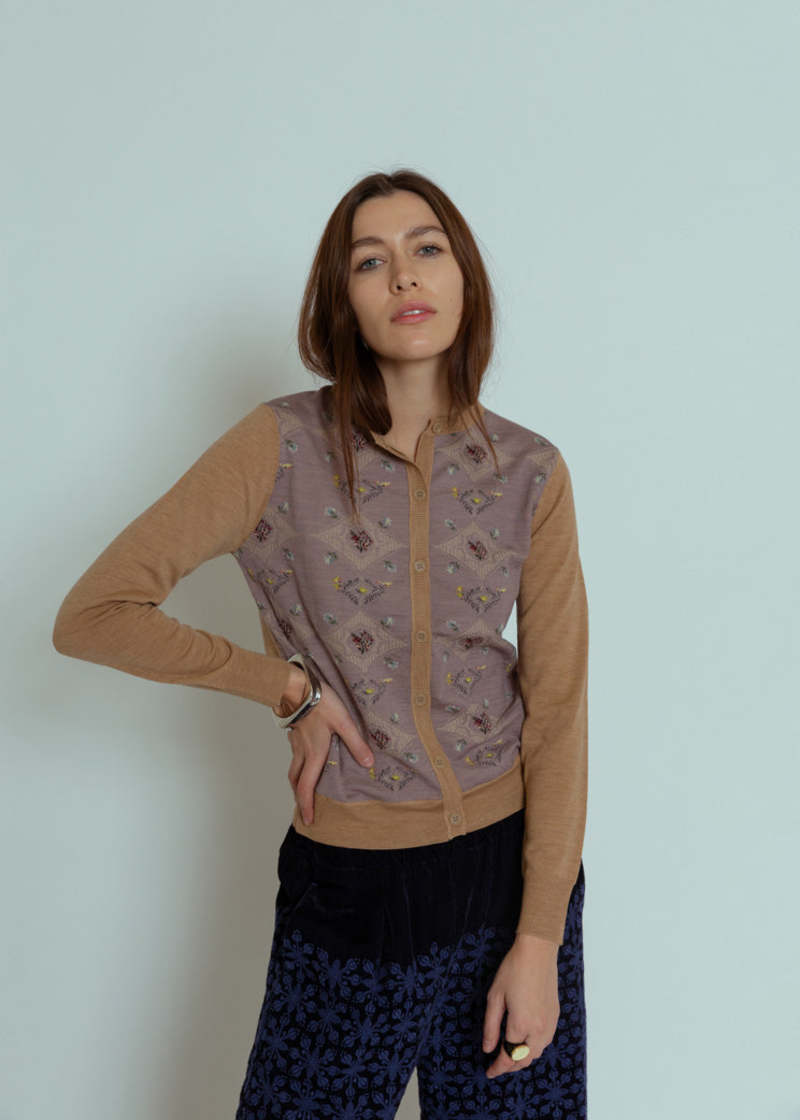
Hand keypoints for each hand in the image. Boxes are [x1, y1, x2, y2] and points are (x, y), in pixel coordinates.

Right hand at [282, 674, 373, 825]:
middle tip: (305, 810)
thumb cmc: (321, 702)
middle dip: (300, 798)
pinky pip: (294, 755)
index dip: (307, 805)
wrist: (297, 686)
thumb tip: (368, 763)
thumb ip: (356, 743)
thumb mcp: (344, 721)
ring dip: (297, 783)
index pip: (306, 786)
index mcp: (314, 753)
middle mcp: (302, 751)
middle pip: (296, 781)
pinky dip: (298, 765)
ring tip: (303, 790)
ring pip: (293, 768)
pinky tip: (306, 760)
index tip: (308, 819)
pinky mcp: (294, 732)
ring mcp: (296, 742)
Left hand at [482, 934, 559, 1078]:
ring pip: (537, 1053)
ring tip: (510, 1056)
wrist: (538, 952)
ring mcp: (550, 1023)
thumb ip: (491, 1026)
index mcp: (521, 1024)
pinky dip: (534, 1048)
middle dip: (510, 1066)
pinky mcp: (555, 1016)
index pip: (508, 1055)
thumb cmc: (513, 970)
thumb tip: (488, 1049)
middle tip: (497, 1066)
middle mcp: (538, 1029)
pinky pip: (545, 1041)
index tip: (489, 1072)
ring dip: (524, 1059)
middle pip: (525, 1059)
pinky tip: (525, 1042)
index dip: (498, 1067)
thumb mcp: (495, 997)